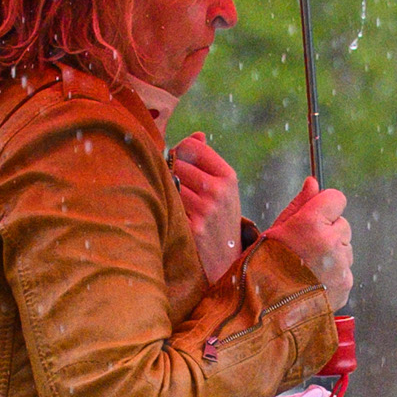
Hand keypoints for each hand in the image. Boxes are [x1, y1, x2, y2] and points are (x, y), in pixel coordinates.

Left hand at [166, 132, 241, 275]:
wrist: (227, 261)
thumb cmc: (220, 218)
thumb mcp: (224, 189)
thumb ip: (209, 161)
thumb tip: (197, 135)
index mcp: (228, 176)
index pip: (192, 146)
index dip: (179, 150)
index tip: (177, 160)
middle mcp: (218, 191)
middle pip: (177, 162)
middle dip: (171, 170)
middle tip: (175, 184)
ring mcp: (205, 210)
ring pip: (169, 182)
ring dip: (167, 189)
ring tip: (176, 201)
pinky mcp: (192, 228)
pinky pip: (169, 204)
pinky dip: (167, 206)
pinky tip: (174, 215)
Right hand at [258, 180, 351, 309]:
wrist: (263, 310)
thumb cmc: (263, 267)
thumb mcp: (276, 230)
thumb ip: (299, 204)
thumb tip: (313, 182)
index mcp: (311, 223)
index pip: (337, 198)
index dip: (326, 206)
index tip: (316, 215)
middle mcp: (330, 242)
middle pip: (343, 224)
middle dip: (329, 232)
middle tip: (305, 248)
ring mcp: (340, 265)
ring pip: (346, 248)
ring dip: (333, 254)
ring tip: (307, 268)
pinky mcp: (345, 285)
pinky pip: (346, 271)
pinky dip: (334, 275)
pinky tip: (313, 282)